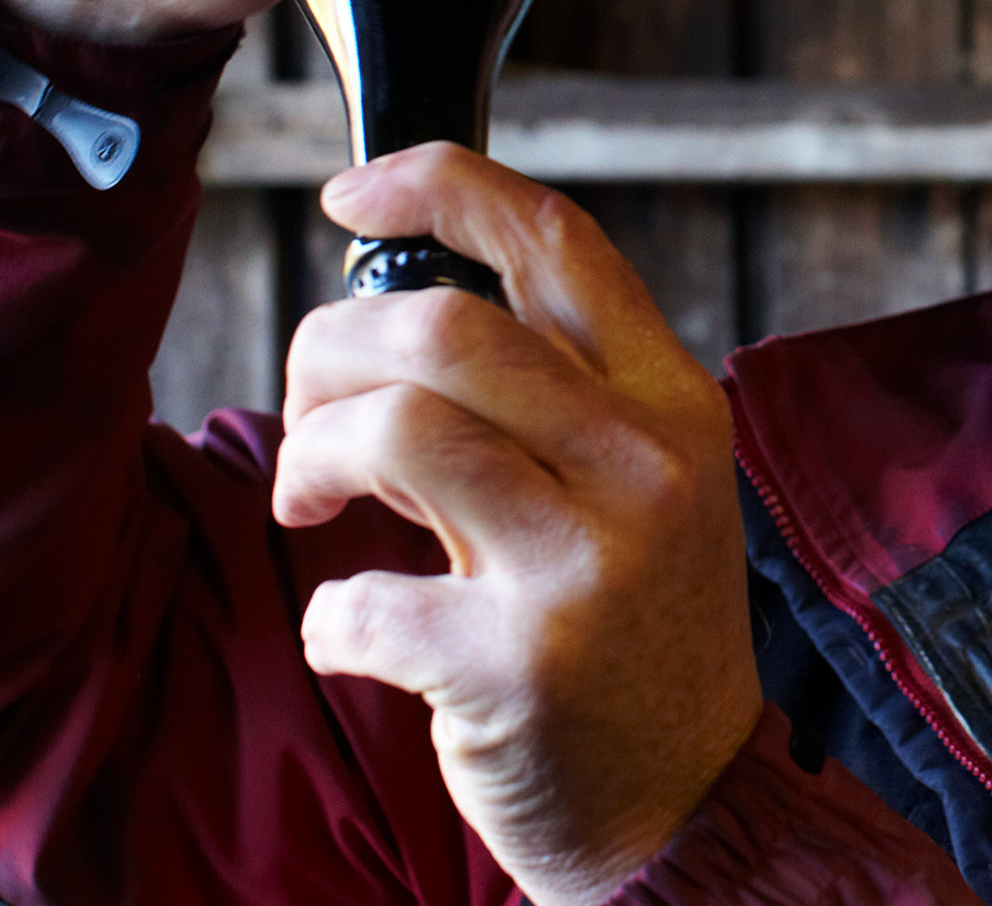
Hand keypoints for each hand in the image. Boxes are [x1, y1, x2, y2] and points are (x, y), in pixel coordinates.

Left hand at [274, 146, 759, 903]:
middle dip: (328, 349)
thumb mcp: (640, 483)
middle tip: (308, 409)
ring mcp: (588, 565)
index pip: (557, 241)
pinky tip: (357, 633)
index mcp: (672, 402)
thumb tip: (395, 313)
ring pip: (397, 431)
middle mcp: (644, 467)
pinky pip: (362, 601)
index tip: (351, 192)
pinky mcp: (521, 666)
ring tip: (310, 502)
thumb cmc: (633, 629)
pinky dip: (330, 618)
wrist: (683, 806)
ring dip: (312, 456)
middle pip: (446, 328)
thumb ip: (553, 394)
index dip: (440, 185)